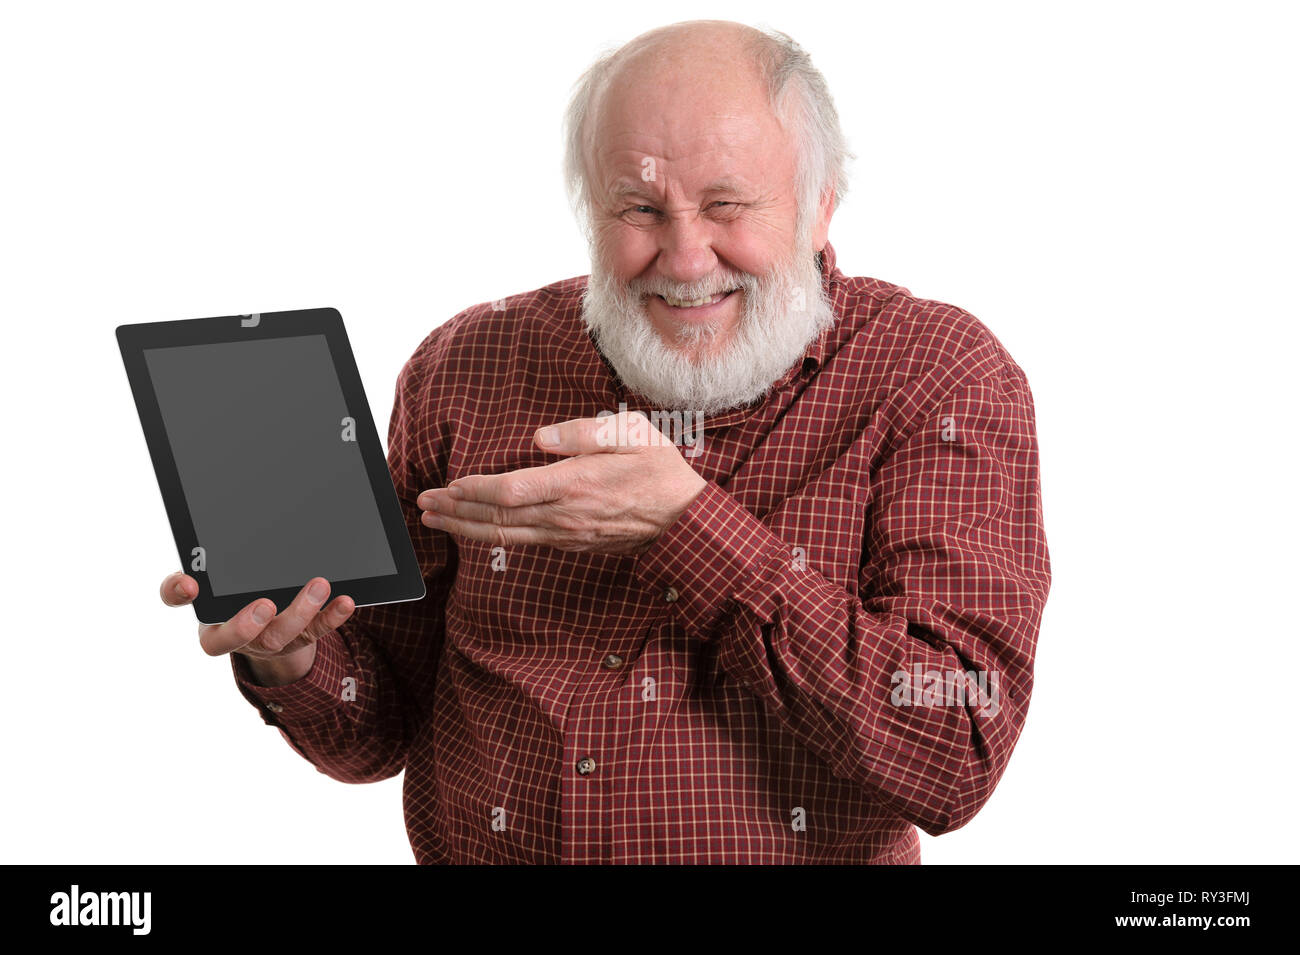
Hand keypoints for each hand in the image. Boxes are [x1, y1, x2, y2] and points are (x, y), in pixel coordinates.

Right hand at [159, 572, 355, 685]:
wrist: (270, 621)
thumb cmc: (240, 591)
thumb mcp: (223, 575)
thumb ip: (211, 559)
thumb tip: (214, 534)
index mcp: (206, 611)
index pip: (175, 598)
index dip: (178, 594)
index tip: (190, 583)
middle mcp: (232, 631)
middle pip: (234, 636)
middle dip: (247, 625)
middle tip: (264, 604)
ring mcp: (267, 640)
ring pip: (279, 636)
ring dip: (300, 611)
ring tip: (319, 585)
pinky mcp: (299, 639)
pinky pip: (316, 632)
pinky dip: (332, 617)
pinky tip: (345, 601)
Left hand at [416, 411, 706, 554]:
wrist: (685, 520)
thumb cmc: (660, 470)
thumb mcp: (631, 434)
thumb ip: (583, 433)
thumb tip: (540, 438)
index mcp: (575, 484)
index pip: (511, 491)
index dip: (474, 490)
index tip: (447, 484)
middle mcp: (565, 515)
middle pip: (498, 517)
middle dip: (456, 511)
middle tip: (423, 504)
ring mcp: (567, 534)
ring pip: (506, 535)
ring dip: (466, 528)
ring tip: (436, 520)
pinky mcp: (572, 544)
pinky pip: (524, 542)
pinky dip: (494, 536)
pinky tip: (477, 529)